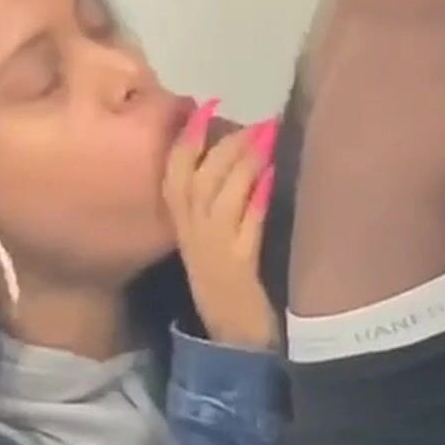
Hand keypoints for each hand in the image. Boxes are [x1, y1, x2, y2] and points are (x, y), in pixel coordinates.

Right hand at [163, 99, 279, 349]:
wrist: (234, 338)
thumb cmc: (228, 287)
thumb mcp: (213, 242)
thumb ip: (218, 205)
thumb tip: (238, 156)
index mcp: (183, 228)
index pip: (173, 175)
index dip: (186, 139)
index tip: (205, 106)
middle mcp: (192, 235)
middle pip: (198, 180)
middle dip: (225, 145)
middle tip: (256, 123)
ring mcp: (214, 251)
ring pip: (220, 197)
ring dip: (242, 163)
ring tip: (267, 138)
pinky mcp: (238, 268)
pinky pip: (245, 227)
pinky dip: (255, 200)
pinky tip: (270, 179)